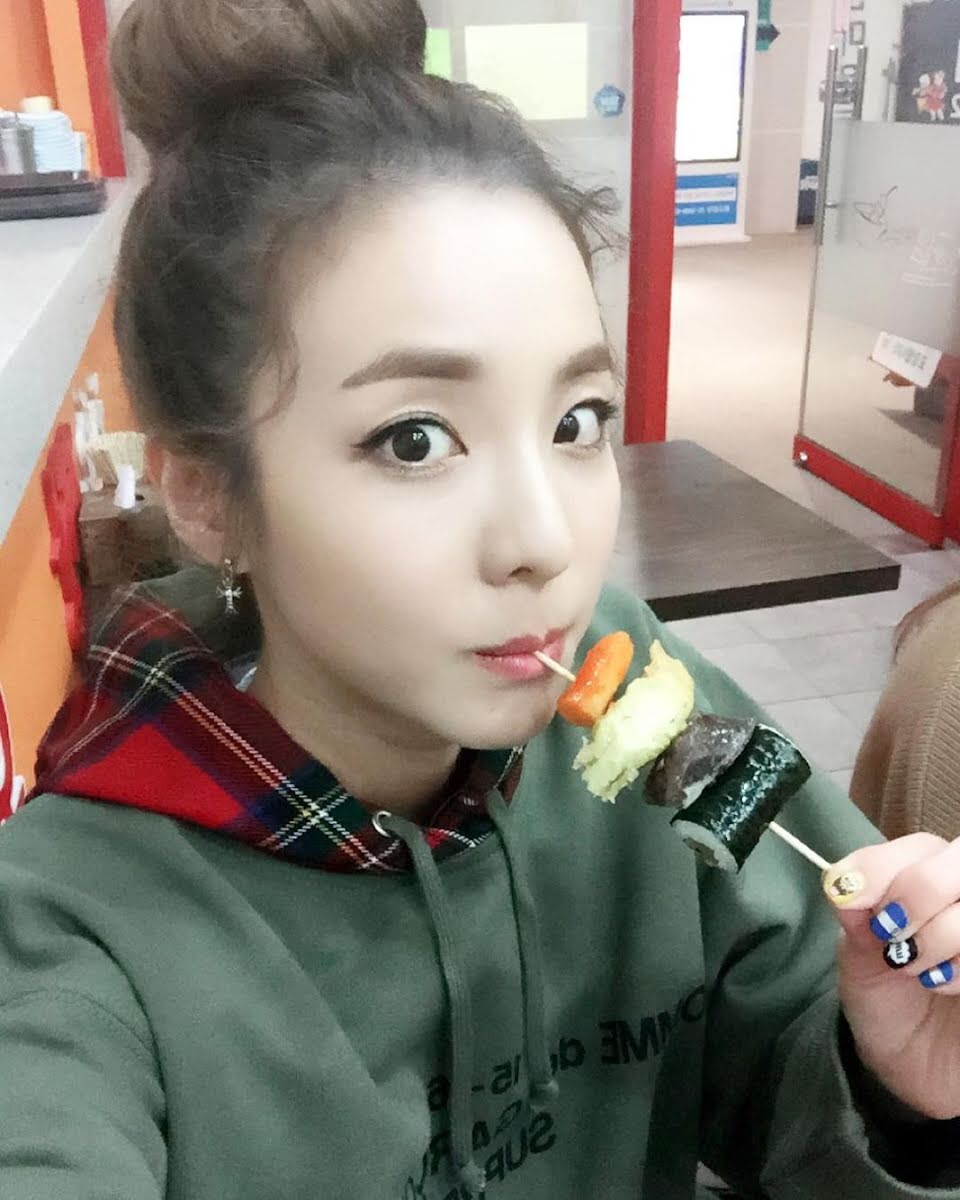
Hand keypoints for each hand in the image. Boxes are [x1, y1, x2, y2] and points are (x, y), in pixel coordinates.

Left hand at [823, 833, 959, 1119]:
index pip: (920, 847)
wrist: (919, 1069)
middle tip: (892, 933)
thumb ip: (856, 917)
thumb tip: (844, 886)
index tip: (852, 898)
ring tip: (914, 969)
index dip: (882, 867)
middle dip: (919, 891)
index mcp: (932, 876)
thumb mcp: (859, 957)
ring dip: (942, 934)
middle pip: (958, 858)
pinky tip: (944, 986)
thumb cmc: (889, 1003)